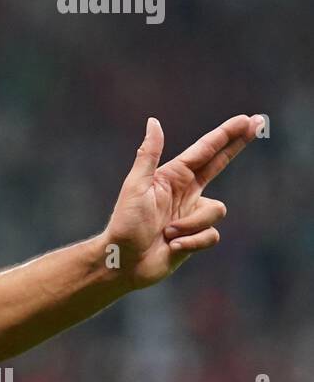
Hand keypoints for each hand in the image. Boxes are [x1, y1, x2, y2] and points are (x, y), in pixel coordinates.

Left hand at [104, 114, 261, 288]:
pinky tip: (172, 246)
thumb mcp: (136, 186)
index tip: (247, 120)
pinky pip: (211, 235)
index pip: (204, 151)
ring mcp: (192, 214)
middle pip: (220, 164)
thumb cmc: (125, 223)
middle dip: (237, 145)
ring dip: (191, 224)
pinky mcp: (197, 236)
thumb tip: (154, 121)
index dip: (226, 135)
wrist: (124, 261)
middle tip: (258, 123)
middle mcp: (186, 192)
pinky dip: (191, 242)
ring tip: (167, 233)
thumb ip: (148, 155)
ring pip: (216, 211)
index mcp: (172, 177)